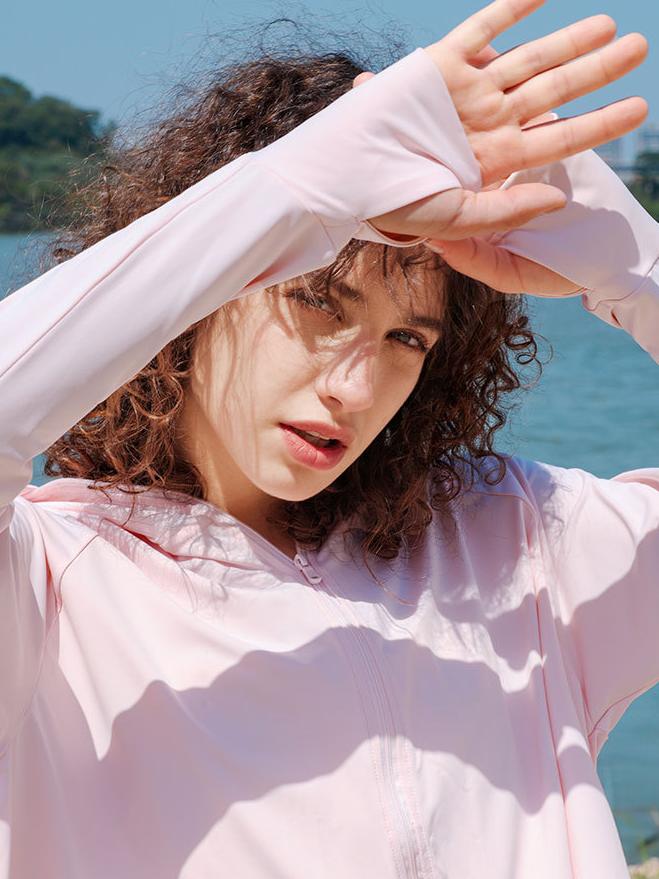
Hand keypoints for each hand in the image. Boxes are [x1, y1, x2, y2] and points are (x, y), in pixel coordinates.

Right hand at [364, 0, 647, 242]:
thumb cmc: (395, 205)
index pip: (559, 138)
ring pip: (528, 58)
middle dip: (596, 70)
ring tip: (609, 24)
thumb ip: (507, 209)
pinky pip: (481, 29)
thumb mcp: (456, 218)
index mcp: (494, 159)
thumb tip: (557, 198)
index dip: (600, 123)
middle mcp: (486, 121)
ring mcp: (466, 90)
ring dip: (568, 40)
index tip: (639, 109)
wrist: (345, 175)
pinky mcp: (440, 65)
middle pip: (554, 90)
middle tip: (638, 49)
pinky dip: (510, 8)